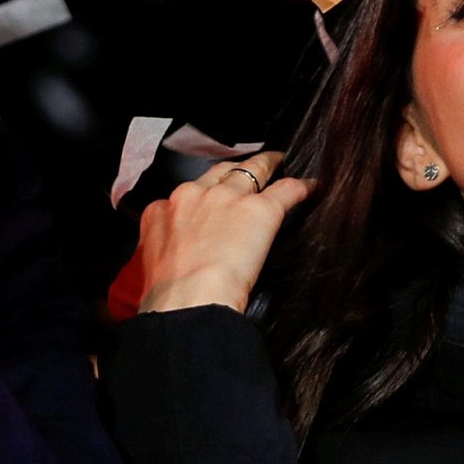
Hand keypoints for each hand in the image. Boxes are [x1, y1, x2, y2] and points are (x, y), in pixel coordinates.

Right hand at [132, 151, 311, 314]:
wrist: (188, 300)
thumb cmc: (169, 294)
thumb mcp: (154, 263)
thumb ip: (166, 249)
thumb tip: (177, 257)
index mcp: (163, 211)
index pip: (186, 194)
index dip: (200, 196)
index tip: (208, 202)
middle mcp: (194, 196)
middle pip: (219, 173)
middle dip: (233, 171)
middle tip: (245, 172)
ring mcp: (229, 199)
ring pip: (253, 170)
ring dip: (267, 165)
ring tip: (277, 162)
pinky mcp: (260, 209)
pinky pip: (286, 190)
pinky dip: (301, 188)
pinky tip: (309, 187)